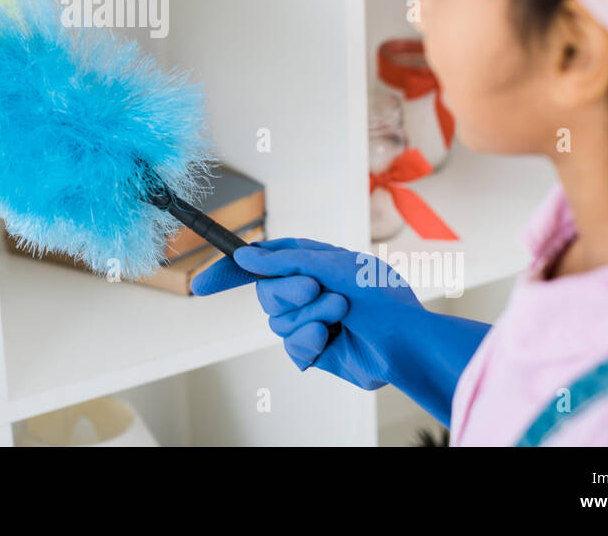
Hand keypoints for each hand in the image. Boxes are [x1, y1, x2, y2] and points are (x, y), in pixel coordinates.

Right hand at [192, 238, 490, 425]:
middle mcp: (307, 289)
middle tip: (319, 289)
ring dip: (309, 315)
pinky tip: (331, 339)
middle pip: (265, 291)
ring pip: (277, 321)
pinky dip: (310, 340)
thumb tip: (244, 257)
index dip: (230, 271)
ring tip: (340, 314)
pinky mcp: (315, 349)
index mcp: (311, 261)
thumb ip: (284, 261)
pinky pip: (291, 346)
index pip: (261, 261)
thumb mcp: (331, 265)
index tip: (201, 284)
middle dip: (290, 292)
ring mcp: (310, 319)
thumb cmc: (379, 295)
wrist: (406, 342)